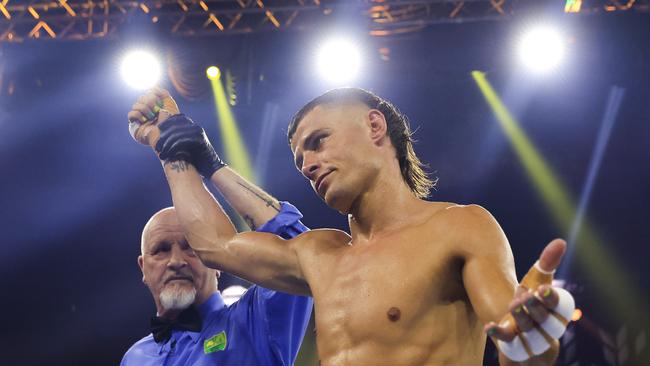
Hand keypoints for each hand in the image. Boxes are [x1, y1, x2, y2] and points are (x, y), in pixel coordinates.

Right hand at [127, 88, 179, 146]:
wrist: (167, 132)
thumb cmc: (171, 119)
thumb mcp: (169, 103)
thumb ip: (163, 93)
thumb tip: (152, 88)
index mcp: (156, 105)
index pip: (149, 93)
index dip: (153, 95)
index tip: (160, 102)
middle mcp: (148, 111)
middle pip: (141, 97)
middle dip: (149, 102)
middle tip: (156, 110)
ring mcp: (141, 118)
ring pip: (136, 104)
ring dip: (145, 109)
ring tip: (152, 117)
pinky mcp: (135, 125)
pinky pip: (131, 114)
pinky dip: (138, 115)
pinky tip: (144, 120)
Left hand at [155, 115, 226, 177]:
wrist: (211, 168)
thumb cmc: (196, 159)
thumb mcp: (184, 147)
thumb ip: (175, 140)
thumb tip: (160, 137)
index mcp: (192, 126)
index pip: (176, 118)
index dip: (165, 123)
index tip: (156, 134)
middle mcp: (195, 127)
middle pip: (174, 124)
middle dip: (163, 135)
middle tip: (156, 147)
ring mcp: (199, 133)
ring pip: (177, 133)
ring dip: (166, 144)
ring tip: (161, 154)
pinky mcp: (200, 140)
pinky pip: (182, 141)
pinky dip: (172, 148)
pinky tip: (167, 155)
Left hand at [485, 239, 574, 361]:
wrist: (523, 337)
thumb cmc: (532, 303)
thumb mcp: (537, 283)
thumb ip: (547, 264)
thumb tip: (561, 241)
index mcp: (557, 312)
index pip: (560, 306)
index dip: (553, 298)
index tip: (543, 287)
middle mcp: (547, 328)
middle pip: (546, 320)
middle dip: (536, 308)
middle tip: (524, 295)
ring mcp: (532, 340)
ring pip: (530, 332)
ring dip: (522, 319)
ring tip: (512, 304)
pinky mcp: (515, 349)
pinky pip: (509, 345)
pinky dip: (499, 335)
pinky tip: (488, 326)